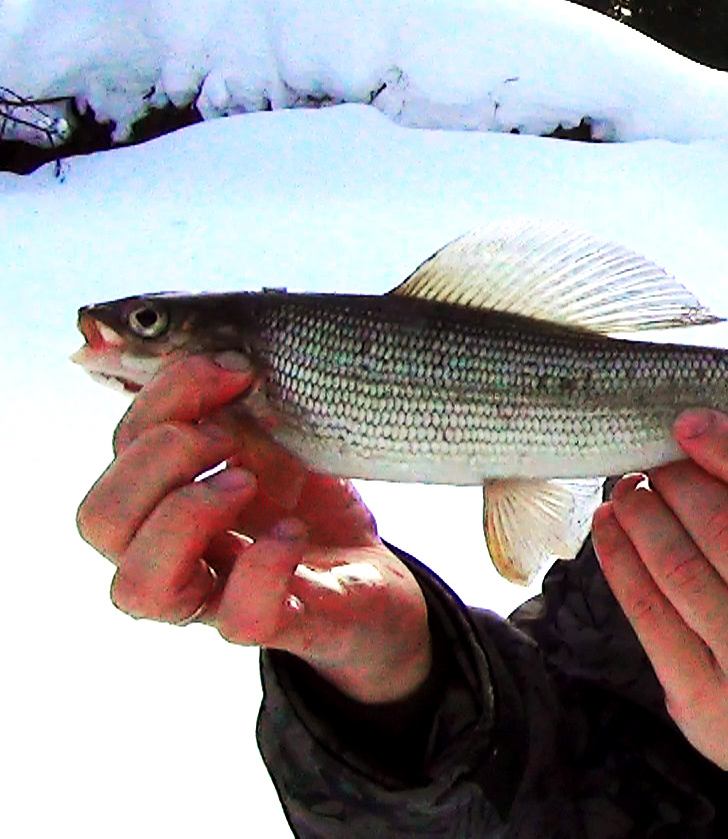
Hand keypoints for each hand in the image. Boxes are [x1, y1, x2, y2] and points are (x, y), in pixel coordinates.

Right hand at [76, 354, 431, 704]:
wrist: (373, 577)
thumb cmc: (309, 504)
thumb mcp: (275, 440)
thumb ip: (235, 407)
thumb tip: (216, 355)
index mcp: (162, 499)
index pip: (117, 451)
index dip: (162, 399)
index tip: (231, 369)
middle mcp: (170, 555)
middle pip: (100, 521)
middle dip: (159, 458)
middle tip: (229, 433)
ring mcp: (214, 599)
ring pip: (137, 588)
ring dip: (185, 516)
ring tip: (246, 483)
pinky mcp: (274, 626)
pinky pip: (238, 619)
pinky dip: (264, 564)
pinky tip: (293, 530)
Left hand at [592, 409, 727, 784]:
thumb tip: (718, 444)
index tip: (690, 423)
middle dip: (681, 482)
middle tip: (655, 460)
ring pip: (683, 570)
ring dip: (645, 517)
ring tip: (629, 491)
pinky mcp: (705, 700)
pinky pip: (650, 615)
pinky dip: (621, 562)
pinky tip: (612, 532)